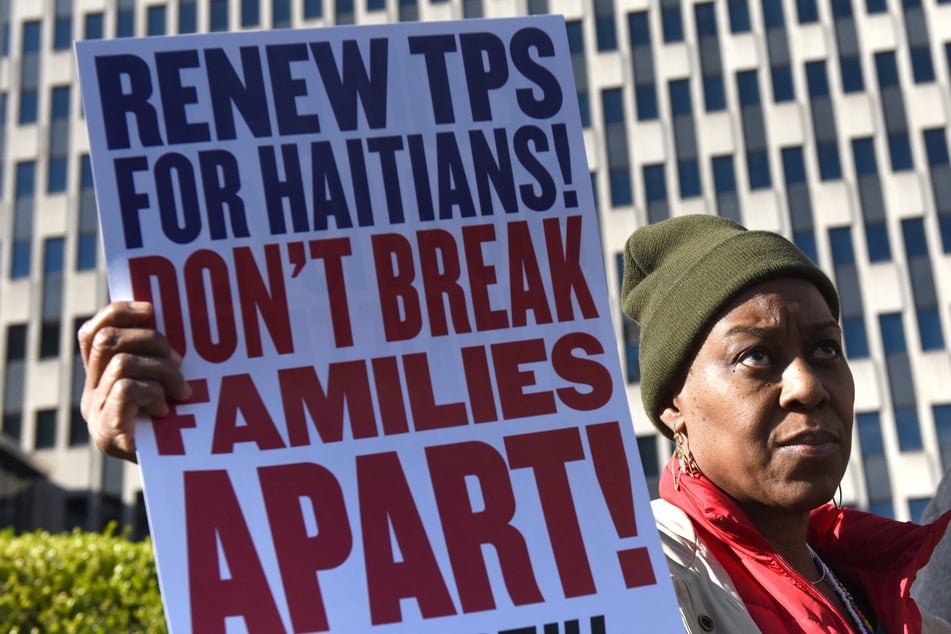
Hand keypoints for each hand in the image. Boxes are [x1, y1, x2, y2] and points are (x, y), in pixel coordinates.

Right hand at [78, 301, 190, 461]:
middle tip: (181, 361)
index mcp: (101, 379)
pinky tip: (167, 410)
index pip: (91, 333)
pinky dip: (153, 392)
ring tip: (183, 392)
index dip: (117, 313)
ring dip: (162, 371)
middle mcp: (91, 394)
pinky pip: (126, 389)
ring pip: (122, 363)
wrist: (181, 476)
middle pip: (107, 340)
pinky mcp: (107, 433)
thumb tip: (171, 320)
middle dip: (151, 340)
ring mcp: (96, 414)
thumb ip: (159, 359)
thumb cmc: (182, 428)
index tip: (151, 308)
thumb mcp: (169, 385)